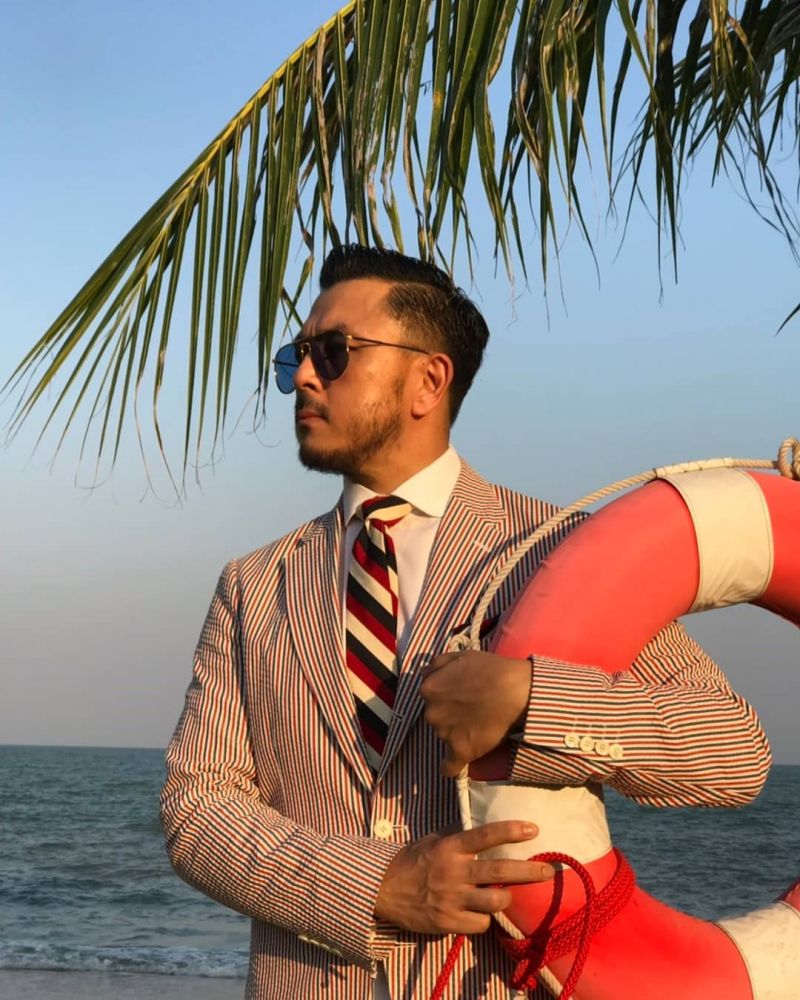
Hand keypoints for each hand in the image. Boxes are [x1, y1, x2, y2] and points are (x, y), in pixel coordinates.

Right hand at [373, 821, 552, 933]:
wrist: (383, 889)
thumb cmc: (413, 861)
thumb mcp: (434, 841)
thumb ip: (459, 837)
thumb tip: (487, 830)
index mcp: (450, 848)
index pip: (486, 836)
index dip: (511, 831)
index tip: (534, 830)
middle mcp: (453, 871)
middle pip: (500, 871)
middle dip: (529, 871)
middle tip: (550, 871)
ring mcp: (451, 899)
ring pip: (495, 901)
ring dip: (506, 898)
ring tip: (508, 895)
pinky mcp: (447, 922)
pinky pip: (480, 924)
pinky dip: (484, 919)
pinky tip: (480, 913)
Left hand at [420, 650, 531, 776]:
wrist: (516, 691)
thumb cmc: (491, 670)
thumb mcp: (460, 656)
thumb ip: (437, 665)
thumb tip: (424, 674)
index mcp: (428, 688)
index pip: (430, 695)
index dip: (445, 695)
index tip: (459, 695)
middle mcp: (431, 712)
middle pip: (435, 716)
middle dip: (448, 714)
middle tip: (469, 710)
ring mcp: (444, 734)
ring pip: (443, 736)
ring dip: (454, 733)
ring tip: (475, 726)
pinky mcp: (461, 751)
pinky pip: (448, 767)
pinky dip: (449, 767)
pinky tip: (452, 767)